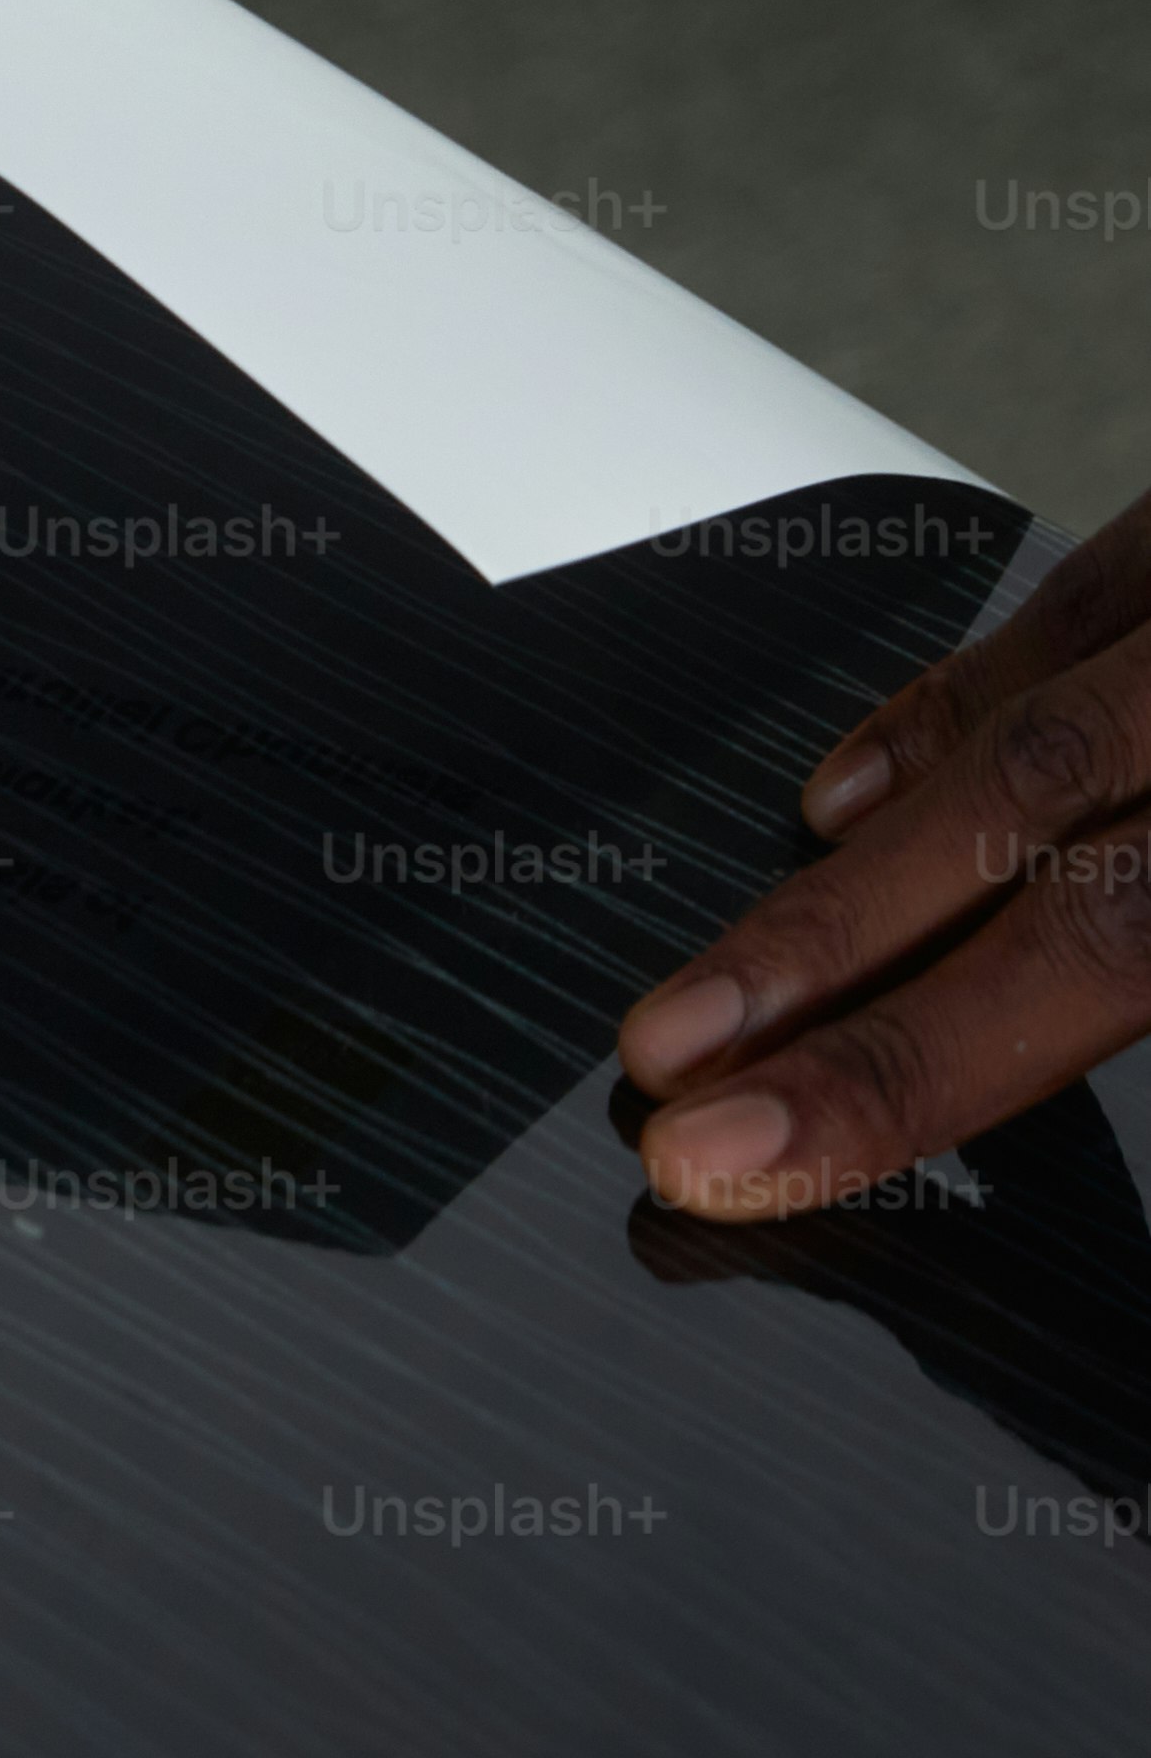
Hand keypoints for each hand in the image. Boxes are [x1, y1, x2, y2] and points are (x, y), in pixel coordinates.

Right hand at [621, 487, 1150, 1213]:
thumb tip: (1071, 1047)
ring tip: (713, 984)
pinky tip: (846, 790)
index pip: (1097, 952)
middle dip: (815, 967)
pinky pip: (1066, 605)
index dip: (906, 1067)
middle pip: (1016, 839)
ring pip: (1017, 730)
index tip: (741, 1153)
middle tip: (660, 1069)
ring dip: (851, 866)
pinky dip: (941, 708)